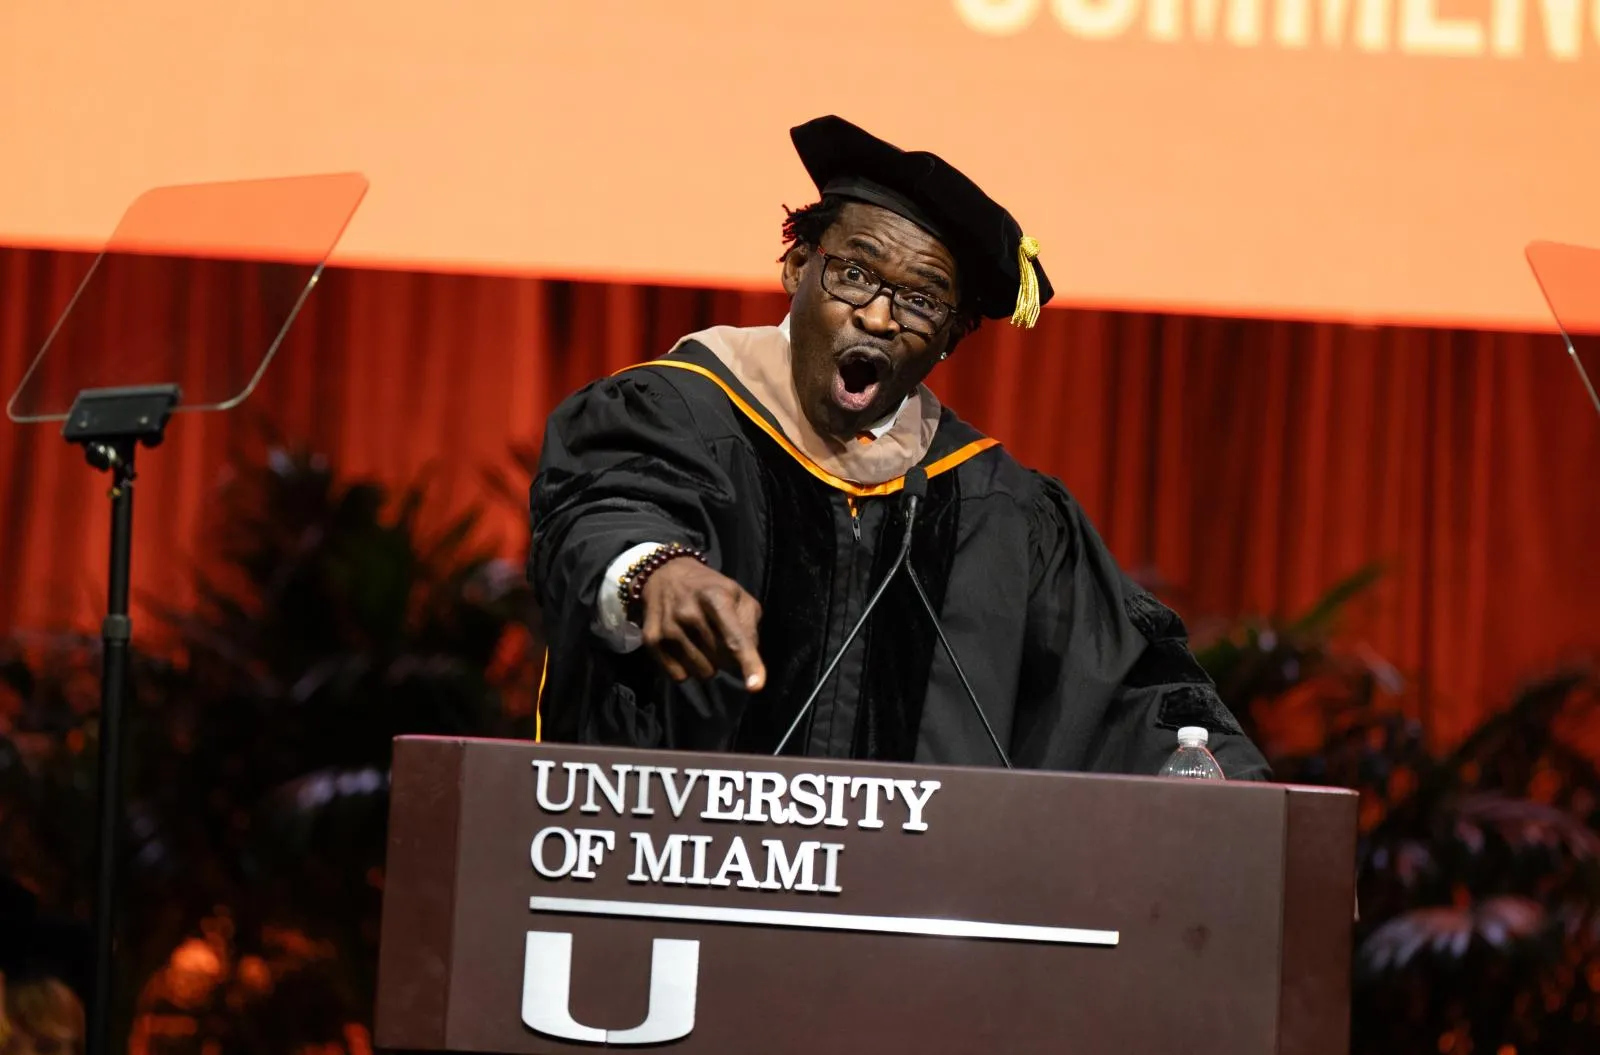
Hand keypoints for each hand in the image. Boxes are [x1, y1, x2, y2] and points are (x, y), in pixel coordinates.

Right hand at [640, 558, 766, 690]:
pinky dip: (687, 668)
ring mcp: (668, 628)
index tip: (756, 686)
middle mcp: (689, 613)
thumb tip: (748, 654)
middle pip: (721, 660)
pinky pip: (679, 676)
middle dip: (727, 656)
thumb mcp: (736, 594)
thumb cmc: (708, 588)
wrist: (663, 575)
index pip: (735, 638)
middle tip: (718, 637)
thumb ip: (749, 623)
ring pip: (702, 672)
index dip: (749, 663)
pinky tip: (684, 647)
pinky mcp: (652, 640)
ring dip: (708, 665)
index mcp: (715, 598)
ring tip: (701, 642)